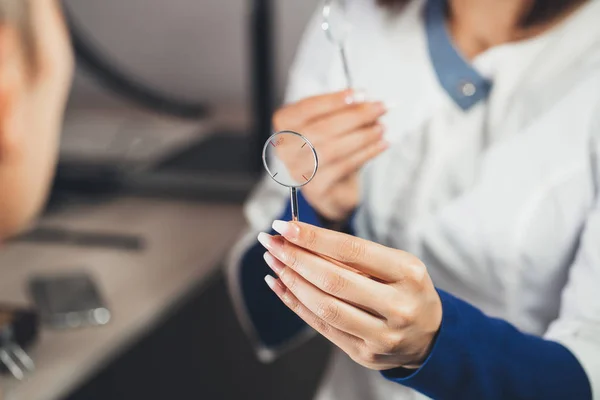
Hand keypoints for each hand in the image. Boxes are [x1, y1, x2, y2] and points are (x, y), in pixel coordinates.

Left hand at [257, 221, 441, 370]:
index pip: (352, 250)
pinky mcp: (365, 354)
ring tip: (272, 260)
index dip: (313, 237)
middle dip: (294, 257)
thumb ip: (354, 255)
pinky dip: (295, 304)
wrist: (429, 337)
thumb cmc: (406, 289)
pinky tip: (279, 285)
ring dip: (290, 280)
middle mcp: (398, 306)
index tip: (284, 225)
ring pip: (323, 306)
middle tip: (270, 241)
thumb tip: (298, 237)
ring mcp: (382, 336)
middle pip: (333, 280)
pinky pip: (321, 327)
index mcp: (408, 274)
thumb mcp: (396, 264)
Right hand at [272, 90, 388, 223]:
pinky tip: (381, 144)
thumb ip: (346, 111)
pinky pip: (343, 167)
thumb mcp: (334, 123)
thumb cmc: (331, 147)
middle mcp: (285, 148)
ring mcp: (298, 170)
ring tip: (381, 128)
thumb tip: (369, 102)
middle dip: (354, 117)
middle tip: (379, 108)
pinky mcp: (316, 188)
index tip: (360, 94)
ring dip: (362, 136)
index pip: (306, 108)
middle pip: (320, 129)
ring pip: (332, 150)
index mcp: (284, 124)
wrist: (333, 187)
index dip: (334, 100)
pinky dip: (366, 153)